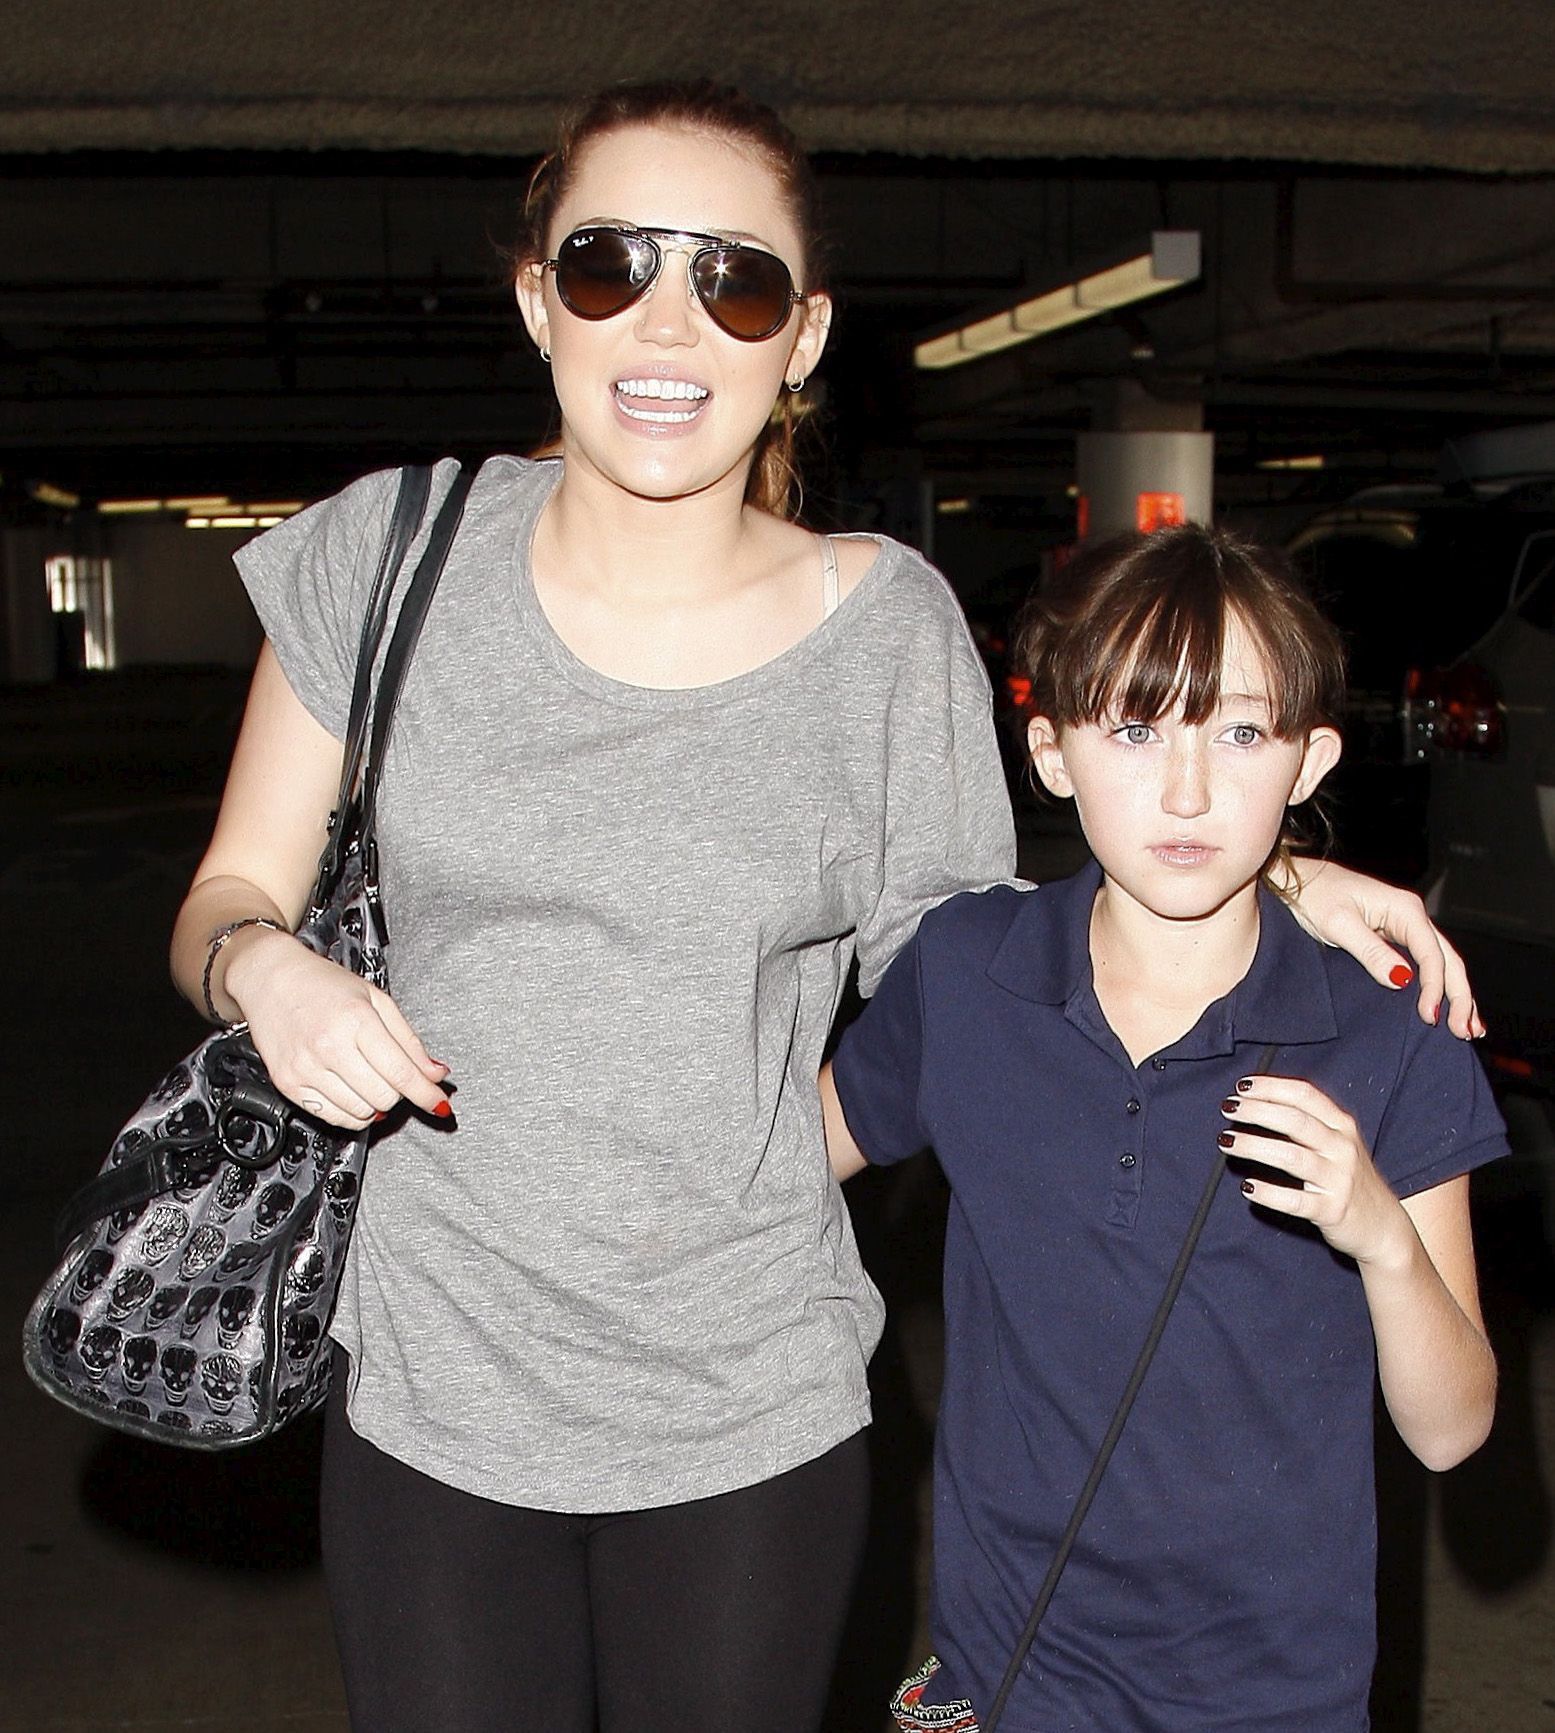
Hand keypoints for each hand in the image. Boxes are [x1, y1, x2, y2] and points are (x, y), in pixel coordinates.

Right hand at [222, 925, 450, 1128]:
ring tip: (369, 1079)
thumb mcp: (376, 999)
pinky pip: (332, 1116)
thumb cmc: (324, 984)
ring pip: (360, 1112)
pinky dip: (351, 1112)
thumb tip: (436, 1074)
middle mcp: (329, 1046)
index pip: (401, 1072)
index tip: (439, 1105)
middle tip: (392, 1075)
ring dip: (375, 1104)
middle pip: (384, 1097)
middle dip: (399, 1092)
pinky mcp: (288, 1084)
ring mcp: (306, 1068)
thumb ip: (409, 1040)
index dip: (426, 1095)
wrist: (271, 979)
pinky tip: (352, 1092)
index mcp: (357, 1020)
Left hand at [1220, 1076, 1409, 1264]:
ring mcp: (1339, 1180)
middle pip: (1295, 1120)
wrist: (1383, 1227)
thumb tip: (1257, 1101)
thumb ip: (1308, 1122)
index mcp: (1342, 1126)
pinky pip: (1295, 1200)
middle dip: (1257, 1111)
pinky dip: (1269, 1192)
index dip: (1270, 1087)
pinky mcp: (1332, 1211)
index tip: (1241, 1087)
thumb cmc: (1348, 1178)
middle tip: (1227, 1108)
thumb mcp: (1338, 1143)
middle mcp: (1342, 1148)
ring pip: (1291, 1156)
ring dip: (1253, 1145)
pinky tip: (1247, 1186)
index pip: (1304, 1094)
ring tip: (1225, 1140)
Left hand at [1282, 859, 1482, 1038]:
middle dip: (1460, 997)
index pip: (1432, 955)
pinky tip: (1446, 1005)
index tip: (1430, 1016)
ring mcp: (1404, 925)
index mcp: (1404, 909)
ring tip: (1468, 1028)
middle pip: (1447, 960)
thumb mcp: (1338, 925)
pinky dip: (1439, 985)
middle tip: (1464, 1031)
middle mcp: (1411, 915)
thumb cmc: (1313, 895)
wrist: (1295, 880)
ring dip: (1456, 994)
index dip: (1435, 988)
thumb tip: (1402, 980)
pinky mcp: (1393, 935)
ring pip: (1442, 963)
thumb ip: (1371, 952)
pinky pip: (1425, 963)